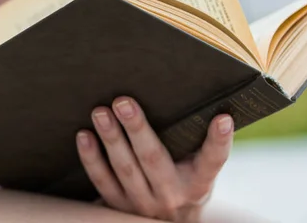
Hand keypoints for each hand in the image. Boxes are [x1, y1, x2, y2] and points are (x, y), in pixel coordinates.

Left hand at [76, 97, 232, 221]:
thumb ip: (196, 142)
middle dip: (137, 129)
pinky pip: (102, 182)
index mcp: (198, 183)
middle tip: (122, 102)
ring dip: (110, 139)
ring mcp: (143, 204)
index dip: (219, 141)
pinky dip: (91, 159)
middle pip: (153, 160)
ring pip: (125, 169)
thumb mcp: (197, 169)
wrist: (170, 222)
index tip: (223, 118)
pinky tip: (83, 136)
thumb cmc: (183, 181)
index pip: (213, 161)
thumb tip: (197, 97)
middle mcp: (172, 195)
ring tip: (100, 113)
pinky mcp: (119, 207)